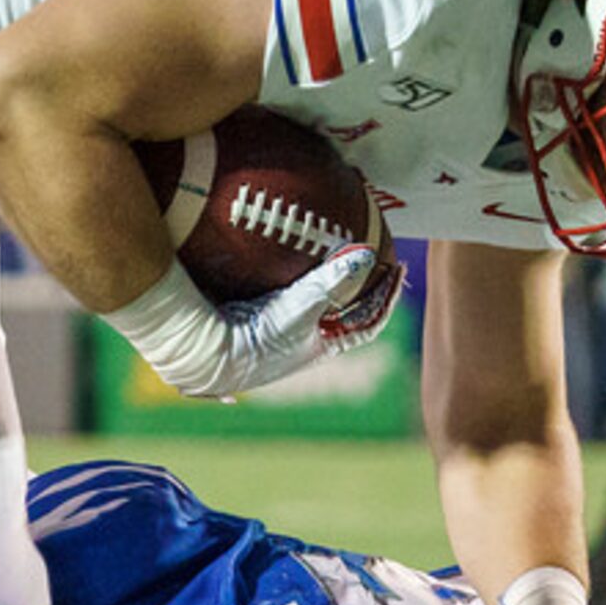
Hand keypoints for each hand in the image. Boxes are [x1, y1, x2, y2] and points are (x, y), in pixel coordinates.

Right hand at [111, 246, 400, 399]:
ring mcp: (276, 334)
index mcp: (320, 347)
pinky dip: (291, 279)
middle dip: (357, 288)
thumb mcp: (299, 307)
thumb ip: (330, 280)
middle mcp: (301, 344)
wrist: (206, 353)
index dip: (386, 297)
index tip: (398, 268)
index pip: (367, 322)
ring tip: (334, 251)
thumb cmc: (257, 338)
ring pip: (312, 304)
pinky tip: (286, 260)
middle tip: (370, 255)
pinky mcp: (250, 318)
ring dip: (324, 282)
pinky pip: (280, 294)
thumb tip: (365, 254)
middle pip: (341, 313)